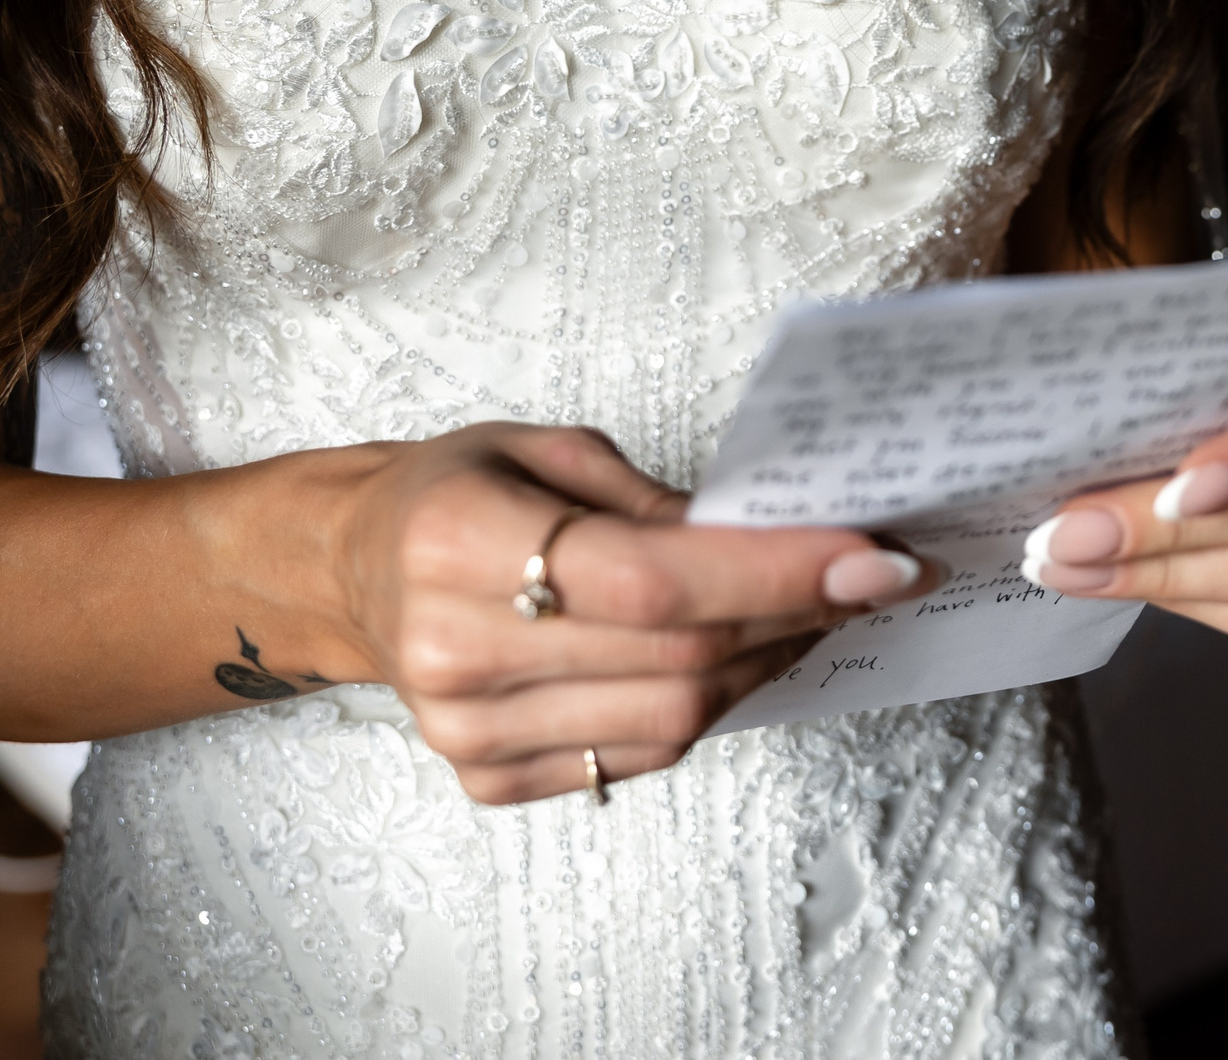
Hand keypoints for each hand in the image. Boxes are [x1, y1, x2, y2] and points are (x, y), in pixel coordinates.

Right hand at [337, 423, 930, 803]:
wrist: (352, 570)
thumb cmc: (455, 493)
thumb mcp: (547, 448)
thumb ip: (658, 499)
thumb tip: (778, 537)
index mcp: (458, 542)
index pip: (652, 579)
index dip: (776, 574)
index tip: (875, 558)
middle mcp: (454, 650)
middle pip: (678, 656)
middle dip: (799, 614)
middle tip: (874, 575)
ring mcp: (468, 730)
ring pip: (675, 717)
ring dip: (767, 662)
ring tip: (812, 610)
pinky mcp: (490, 779)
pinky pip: (641, 754)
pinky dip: (708, 704)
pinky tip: (735, 655)